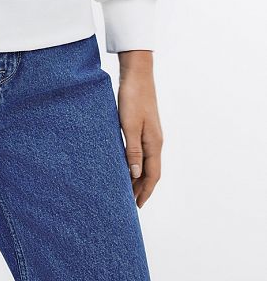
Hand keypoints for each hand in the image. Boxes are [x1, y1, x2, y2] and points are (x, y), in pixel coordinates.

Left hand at [116, 51, 162, 207]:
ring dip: (138, 176)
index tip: (137, 206)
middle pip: (151, 171)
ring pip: (146, 161)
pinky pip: (142, 151)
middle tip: (130, 203)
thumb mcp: (129, 125)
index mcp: (154, 143)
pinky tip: (126, 163)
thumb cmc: (133, 98)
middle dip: (142, 188)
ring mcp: (151, 133)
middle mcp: (155, 141)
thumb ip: (132, 150)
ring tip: (127, 188)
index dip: (145, 191)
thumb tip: (136, 175)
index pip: (152, 175)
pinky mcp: (144, 126)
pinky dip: (135, 162)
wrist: (137, 74)